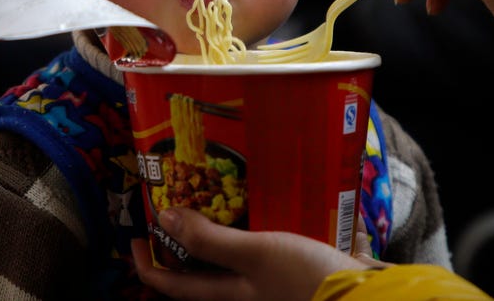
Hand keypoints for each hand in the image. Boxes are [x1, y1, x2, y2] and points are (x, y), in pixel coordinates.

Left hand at [133, 208, 380, 300]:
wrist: (360, 298)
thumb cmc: (305, 279)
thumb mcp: (254, 254)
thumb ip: (210, 240)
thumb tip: (163, 219)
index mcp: (225, 297)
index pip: (171, 287)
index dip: (146, 264)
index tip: (133, 235)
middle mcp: (239, 296)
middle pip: (196, 274)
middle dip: (178, 244)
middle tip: (170, 209)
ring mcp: (261, 287)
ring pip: (223, 265)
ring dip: (210, 237)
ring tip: (206, 202)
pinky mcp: (283, 276)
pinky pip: (251, 257)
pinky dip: (242, 235)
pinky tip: (250, 211)